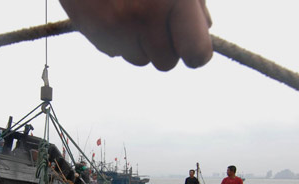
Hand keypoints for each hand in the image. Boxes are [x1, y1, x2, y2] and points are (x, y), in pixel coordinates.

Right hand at [59, 0, 212, 70]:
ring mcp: (117, 27)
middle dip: (165, 45)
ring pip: (140, 59)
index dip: (197, 52)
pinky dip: (119, 36)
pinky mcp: (94, 33)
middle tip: (157, 17)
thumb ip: (193, 2)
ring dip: (140, 42)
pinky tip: (114, 9)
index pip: (196, 53)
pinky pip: (116, 51)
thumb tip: (204, 30)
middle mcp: (145, 16)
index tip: (193, 45)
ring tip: (132, 8)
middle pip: (167, 62)